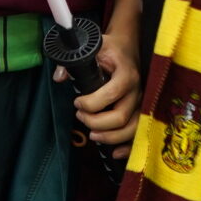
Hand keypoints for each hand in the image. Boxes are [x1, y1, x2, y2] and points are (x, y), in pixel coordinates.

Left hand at [65, 0, 144, 154]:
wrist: (127, 47)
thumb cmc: (109, 49)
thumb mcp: (92, 48)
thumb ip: (73, 61)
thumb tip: (59, 77)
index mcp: (126, 74)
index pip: (111, 94)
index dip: (91, 103)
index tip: (77, 102)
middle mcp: (137, 91)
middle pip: (120, 116)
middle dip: (96, 122)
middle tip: (80, 117)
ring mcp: (140, 103)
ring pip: (131, 129)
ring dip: (110, 137)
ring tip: (92, 135)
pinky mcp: (140, 112)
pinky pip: (138, 134)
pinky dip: (128, 147)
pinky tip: (115, 153)